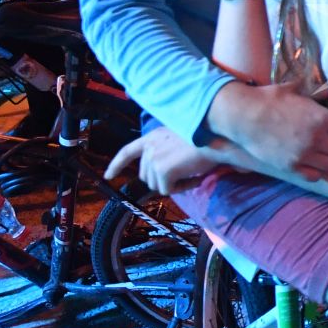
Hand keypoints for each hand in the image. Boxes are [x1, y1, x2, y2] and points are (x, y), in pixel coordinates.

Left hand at [105, 125, 223, 194]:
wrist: (218, 138)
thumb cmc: (207, 138)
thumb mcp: (181, 139)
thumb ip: (167, 150)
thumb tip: (164, 171)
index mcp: (153, 136)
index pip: (128, 151)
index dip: (117, 164)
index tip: (108, 176)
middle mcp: (150, 146)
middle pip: (146, 176)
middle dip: (163, 180)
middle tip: (186, 176)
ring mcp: (154, 158)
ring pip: (156, 185)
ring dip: (175, 185)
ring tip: (193, 175)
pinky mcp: (162, 170)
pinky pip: (168, 190)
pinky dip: (183, 189)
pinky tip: (195, 178)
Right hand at [209, 81, 327, 181]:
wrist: (242, 115)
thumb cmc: (270, 99)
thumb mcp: (297, 89)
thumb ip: (319, 91)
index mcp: (322, 118)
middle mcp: (316, 139)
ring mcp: (304, 155)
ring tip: (327, 152)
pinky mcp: (291, 167)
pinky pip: (315, 176)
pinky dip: (317, 170)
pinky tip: (312, 161)